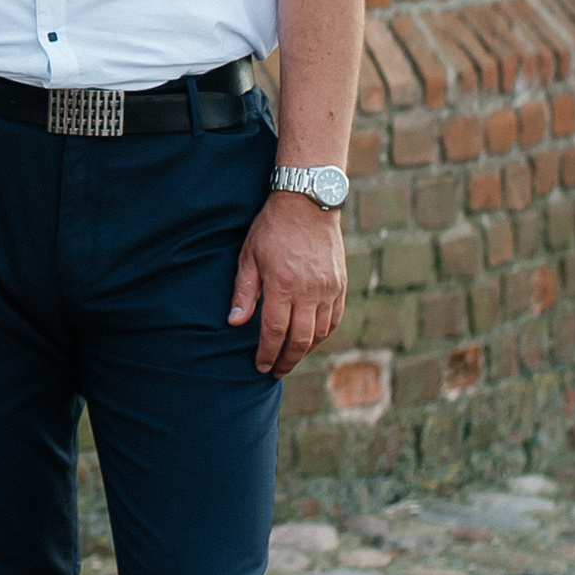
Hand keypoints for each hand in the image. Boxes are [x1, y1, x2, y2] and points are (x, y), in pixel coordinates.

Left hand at [229, 189, 348, 375]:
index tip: (260, 366)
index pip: (275, 331)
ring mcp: (328, 288)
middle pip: (300, 340)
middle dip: (286, 360)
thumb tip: (235, 323)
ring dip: (304, 350)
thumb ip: (244, 292)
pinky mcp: (340, 284)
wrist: (309, 203)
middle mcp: (309, 291)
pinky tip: (310, 339)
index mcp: (283, 284)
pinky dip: (322, 334)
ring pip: (320, 333)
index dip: (267, 353)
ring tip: (289, 358)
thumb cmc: (272, 228)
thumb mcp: (249, 257)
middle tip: (275, 372)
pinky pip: (334, 319)